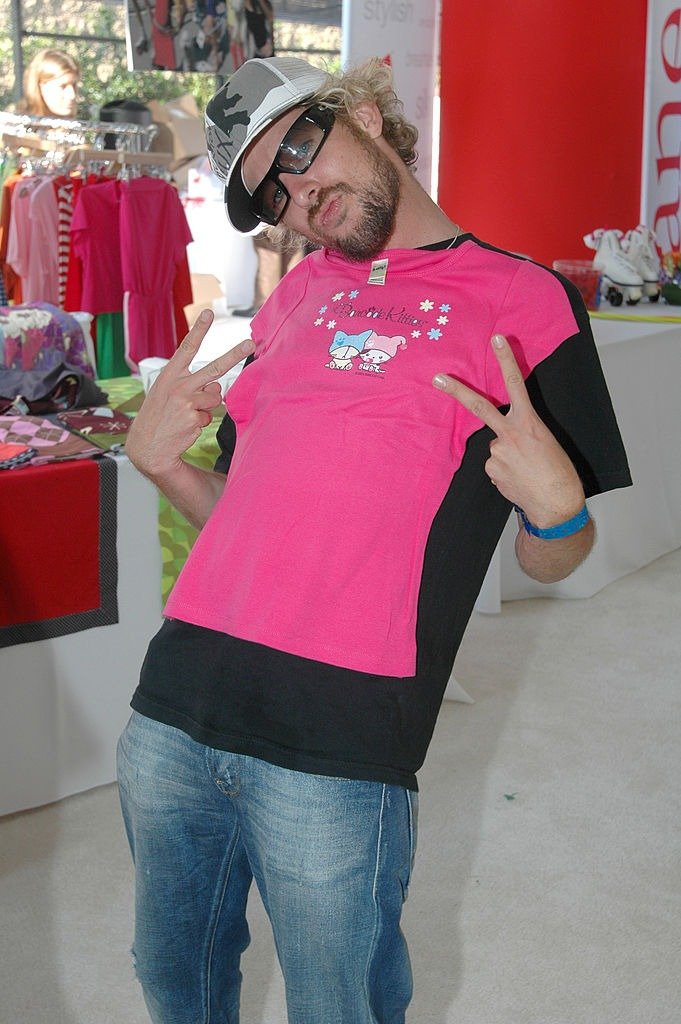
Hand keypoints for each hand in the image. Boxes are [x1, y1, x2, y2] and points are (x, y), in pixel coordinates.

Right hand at [125, 309, 253, 480]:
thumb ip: (193, 385)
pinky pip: (210, 416)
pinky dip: (202, 422)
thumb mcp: (168, 394)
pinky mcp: (194, 417)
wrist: (147, 446)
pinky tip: (185, 427)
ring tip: (187, 415)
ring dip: (207, 407)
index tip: (208, 313)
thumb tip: (217, 386)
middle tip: (251, 344)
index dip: (199, 329)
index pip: (187, 348)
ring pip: (215, 397)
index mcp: (170, 374)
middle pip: (215, 368)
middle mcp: (179, 384)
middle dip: (235, 355)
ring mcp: (187, 401)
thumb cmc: (159, 417)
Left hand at [433, 333, 584, 526]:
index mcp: (530, 422)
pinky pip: (495, 464)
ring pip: (495, 446)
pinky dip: (505, 469)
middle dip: (455, 390)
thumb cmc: (559, 472)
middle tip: (437, 378)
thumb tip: (501, 440)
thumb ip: (521, 432)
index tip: (496, 339)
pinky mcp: (491, 470)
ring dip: (507, 454)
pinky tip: (519, 478)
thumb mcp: (547, 441)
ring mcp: (497, 452)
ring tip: (525, 469)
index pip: (516, 384)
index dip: (506, 360)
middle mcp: (510, 433)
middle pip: (479, 406)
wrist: (557, 504)